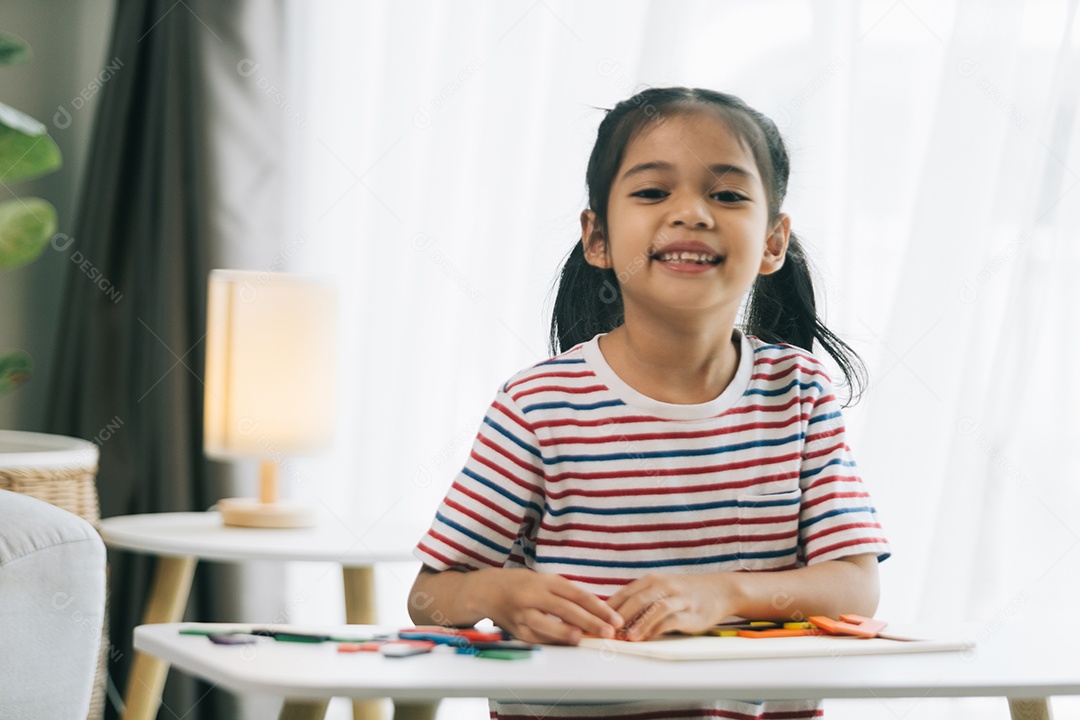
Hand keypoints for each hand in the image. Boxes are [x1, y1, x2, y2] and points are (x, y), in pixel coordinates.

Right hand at [476, 569, 623, 644]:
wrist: (488, 591)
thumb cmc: (522, 585)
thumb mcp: (545, 581)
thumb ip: (567, 594)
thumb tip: (597, 612)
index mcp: (545, 581)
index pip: (577, 594)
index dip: (598, 607)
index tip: (614, 618)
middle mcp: (533, 596)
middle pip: (565, 609)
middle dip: (589, 622)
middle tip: (608, 631)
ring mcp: (523, 614)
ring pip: (547, 625)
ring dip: (567, 633)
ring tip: (584, 639)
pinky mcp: (517, 631)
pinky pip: (538, 639)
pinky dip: (554, 642)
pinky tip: (568, 644)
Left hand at [605, 573, 734, 640]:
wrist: (720, 590)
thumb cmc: (685, 592)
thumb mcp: (662, 588)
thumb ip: (641, 599)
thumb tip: (614, 616)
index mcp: (652, 579)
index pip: (625, 592)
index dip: (609, 607)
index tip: (596, 621)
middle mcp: (664, 585)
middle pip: (637, 599)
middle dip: (620, 616)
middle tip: (607, 631)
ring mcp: (678, 598)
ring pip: (655, 608)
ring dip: (639, 623)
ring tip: (628, 637)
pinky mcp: (691, 612)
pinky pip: (672, 619)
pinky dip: (659, 628)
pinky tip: (649, 638)